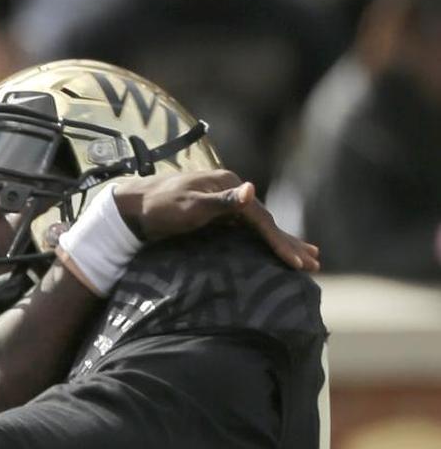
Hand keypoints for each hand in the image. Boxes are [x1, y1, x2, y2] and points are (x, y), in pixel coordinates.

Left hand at [113, 170, 319, 270]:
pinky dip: (262, 240)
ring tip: (307, 257)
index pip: (261, 218)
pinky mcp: (216, 215)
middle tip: (315, 264)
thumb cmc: (159, 207)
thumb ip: (221, 201)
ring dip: (282, 242)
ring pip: (259, 226)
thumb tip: (251, 189)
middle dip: (290, 243)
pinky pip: (246, 230)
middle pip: (266, 221)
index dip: (280, 242)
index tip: (298, 264)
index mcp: (229, 185)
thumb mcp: (190, 206)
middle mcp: (231, 190)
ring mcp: (224, 202)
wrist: (133, 206)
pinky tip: (272, 248)